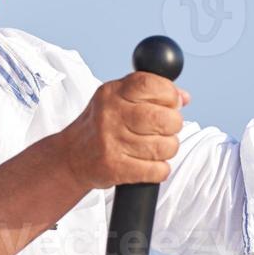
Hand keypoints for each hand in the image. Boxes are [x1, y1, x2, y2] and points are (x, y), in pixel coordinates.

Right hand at [61, 73, 188, 189]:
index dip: (169, 94)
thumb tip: (183, 97)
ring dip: (167, 149)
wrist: (71, 157)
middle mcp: (110, 115)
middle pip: (163, 118)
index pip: (150, 84)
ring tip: (156, 147)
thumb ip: (148, 93)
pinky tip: (149, 164)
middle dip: (174, 125)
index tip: (172, 102)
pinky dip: (160, 169)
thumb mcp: (117, 99)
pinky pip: (157, 170)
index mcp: (113, 93)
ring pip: (164, 147)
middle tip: (166, 129)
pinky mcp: (115, 167)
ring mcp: (111, 142)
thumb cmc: (100, 126)